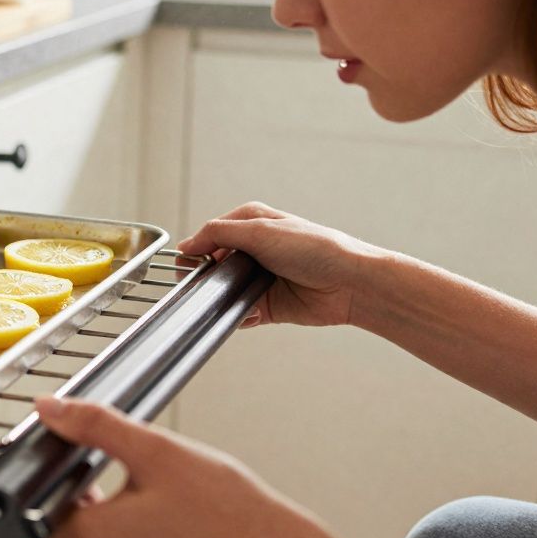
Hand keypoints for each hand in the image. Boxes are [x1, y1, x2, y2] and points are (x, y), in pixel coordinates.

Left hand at [34, 397, 323, 537]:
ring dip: (85, 509)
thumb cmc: (225, 508)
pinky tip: (139, 501)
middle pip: (50, 529)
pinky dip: (108, 526)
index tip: (54, 454)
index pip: (30, 515)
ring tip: (122, 477)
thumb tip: (51, 409)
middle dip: (61, 492)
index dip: (36, 481)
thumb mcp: (154, 449)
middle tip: (90, 460)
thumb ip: (95, 425)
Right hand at [177, 202, 385, 327]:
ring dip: (223, 296)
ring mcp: (258, 278)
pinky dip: (237, 314)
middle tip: (206, 283)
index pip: (210, 235)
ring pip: (223, 290)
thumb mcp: (261, 231)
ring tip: (232, 297)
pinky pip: (238, 311)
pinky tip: (248, 311)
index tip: (187, 265)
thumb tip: (187, 244)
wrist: (350, 283)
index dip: (196, 250)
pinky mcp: (265, 304)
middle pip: (213, 264)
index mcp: (251, 224)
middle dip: (208, 276)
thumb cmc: (315, 249)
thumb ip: (219, 234)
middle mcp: (254, 249)